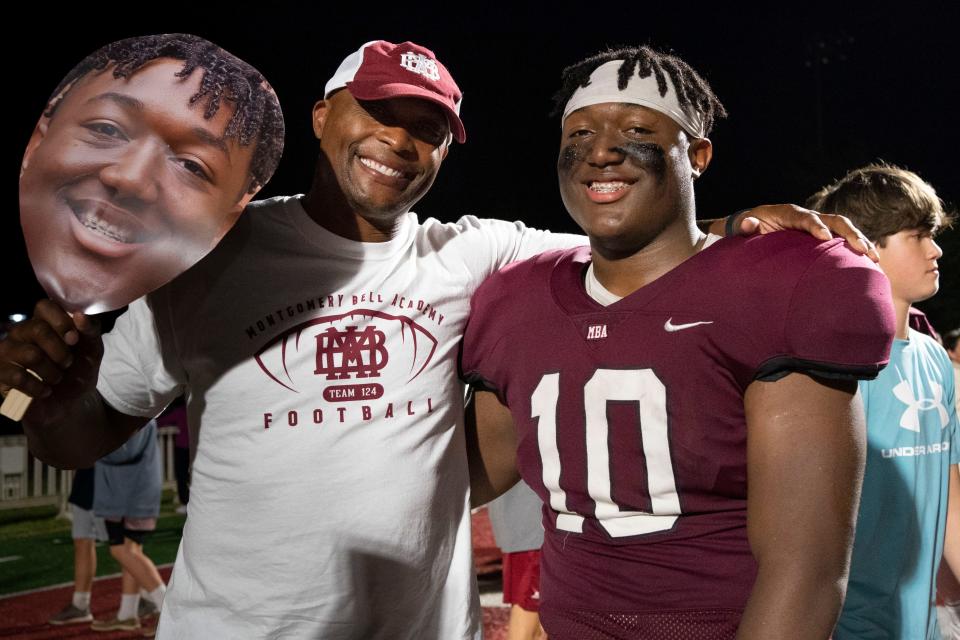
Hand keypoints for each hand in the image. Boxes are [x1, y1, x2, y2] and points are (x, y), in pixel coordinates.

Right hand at [0, 300, 102, 423]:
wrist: (69, 403)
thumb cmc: (78, 370)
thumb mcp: (92, 350)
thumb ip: (90, 330)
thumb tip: (80, 315)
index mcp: (44, 322)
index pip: (44, 306)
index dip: (61, 322)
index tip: (74, 340)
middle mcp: (22, 333)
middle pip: (37, 329)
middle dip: (60, 351)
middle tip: (67, 364)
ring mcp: (7, 352)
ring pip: (31, 354)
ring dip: (52, 372)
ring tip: (56, 379)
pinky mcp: (0, 373)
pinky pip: (19, 377)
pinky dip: (39, 388)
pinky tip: (45, 391)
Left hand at [730, 204, 878, 261]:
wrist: (750, 227)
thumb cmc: (746, 229)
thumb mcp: (742, 227)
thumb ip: (745, 226)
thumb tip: (748, 223)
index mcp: (788, 213)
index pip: (806, 218)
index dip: (816, 226)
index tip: (825, 238)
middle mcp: (806, 216)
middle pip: (833, 220)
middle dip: (849, 233)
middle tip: (863, 250)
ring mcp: (816, 225)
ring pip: (843, 228)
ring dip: (860, 240)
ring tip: (874, 258)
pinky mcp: (821, 236)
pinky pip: (841, 239)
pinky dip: (855, 248)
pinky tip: (869, 263)